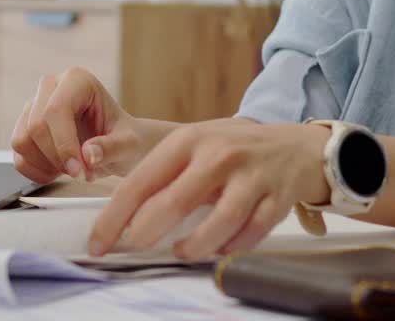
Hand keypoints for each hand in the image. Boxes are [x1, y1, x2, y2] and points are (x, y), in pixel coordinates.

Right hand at [10, 67, 151, 183]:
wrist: (119, 145)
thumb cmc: (125, 138)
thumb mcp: (130, 144)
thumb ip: (112, 148)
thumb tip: (88, 154)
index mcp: (77, 80)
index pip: (56, 109)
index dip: (64, 144)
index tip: (79, 170)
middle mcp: (51, 87)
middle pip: (36, 126)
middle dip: (56, 157)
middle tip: (80, 173)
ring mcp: (34, 106)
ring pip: (22, 141)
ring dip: (46, 164)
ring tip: (73, 169)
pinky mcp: (24, 128)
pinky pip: (18, 156)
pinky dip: (36, 171)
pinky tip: (59, 171)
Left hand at [88, 122, 331, 261]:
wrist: (295, 146)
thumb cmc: (233, 150)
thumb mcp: (195, 147)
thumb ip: (164, 177)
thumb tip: (123, 219)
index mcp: (189, 140)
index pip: (141, 181)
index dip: (114, 217)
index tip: (99, 243)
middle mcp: (219, 153)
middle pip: (175, 199)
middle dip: (147, 231)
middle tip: (135, 247)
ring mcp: (251, 174)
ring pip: (220, 218)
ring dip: (196, 244)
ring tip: (182, 252)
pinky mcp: (278, 195)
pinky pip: (254, 229)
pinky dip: (234, 245)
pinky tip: (221, 250)